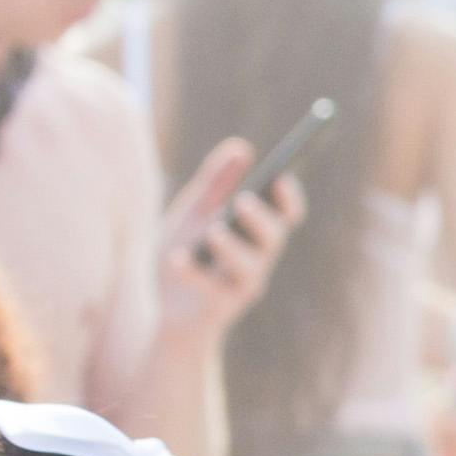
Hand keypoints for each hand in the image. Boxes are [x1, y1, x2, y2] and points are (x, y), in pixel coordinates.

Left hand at [159, 137, 299, 336]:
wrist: (166, 309)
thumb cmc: (186, 256)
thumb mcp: (195, 213)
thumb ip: (216, 183)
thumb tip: (242, 146)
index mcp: (256, 235)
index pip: (286, 215)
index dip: (289, 198)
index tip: (281, 176)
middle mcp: (258, 260)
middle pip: (274, 238)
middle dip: (262, 220)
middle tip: (243, 201)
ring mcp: (241, 285)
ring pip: (251, 267)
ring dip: (233, 248)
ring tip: (215, 232)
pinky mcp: (219, 307)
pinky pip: (211, 289)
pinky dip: (193, 272)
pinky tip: (178, 259)